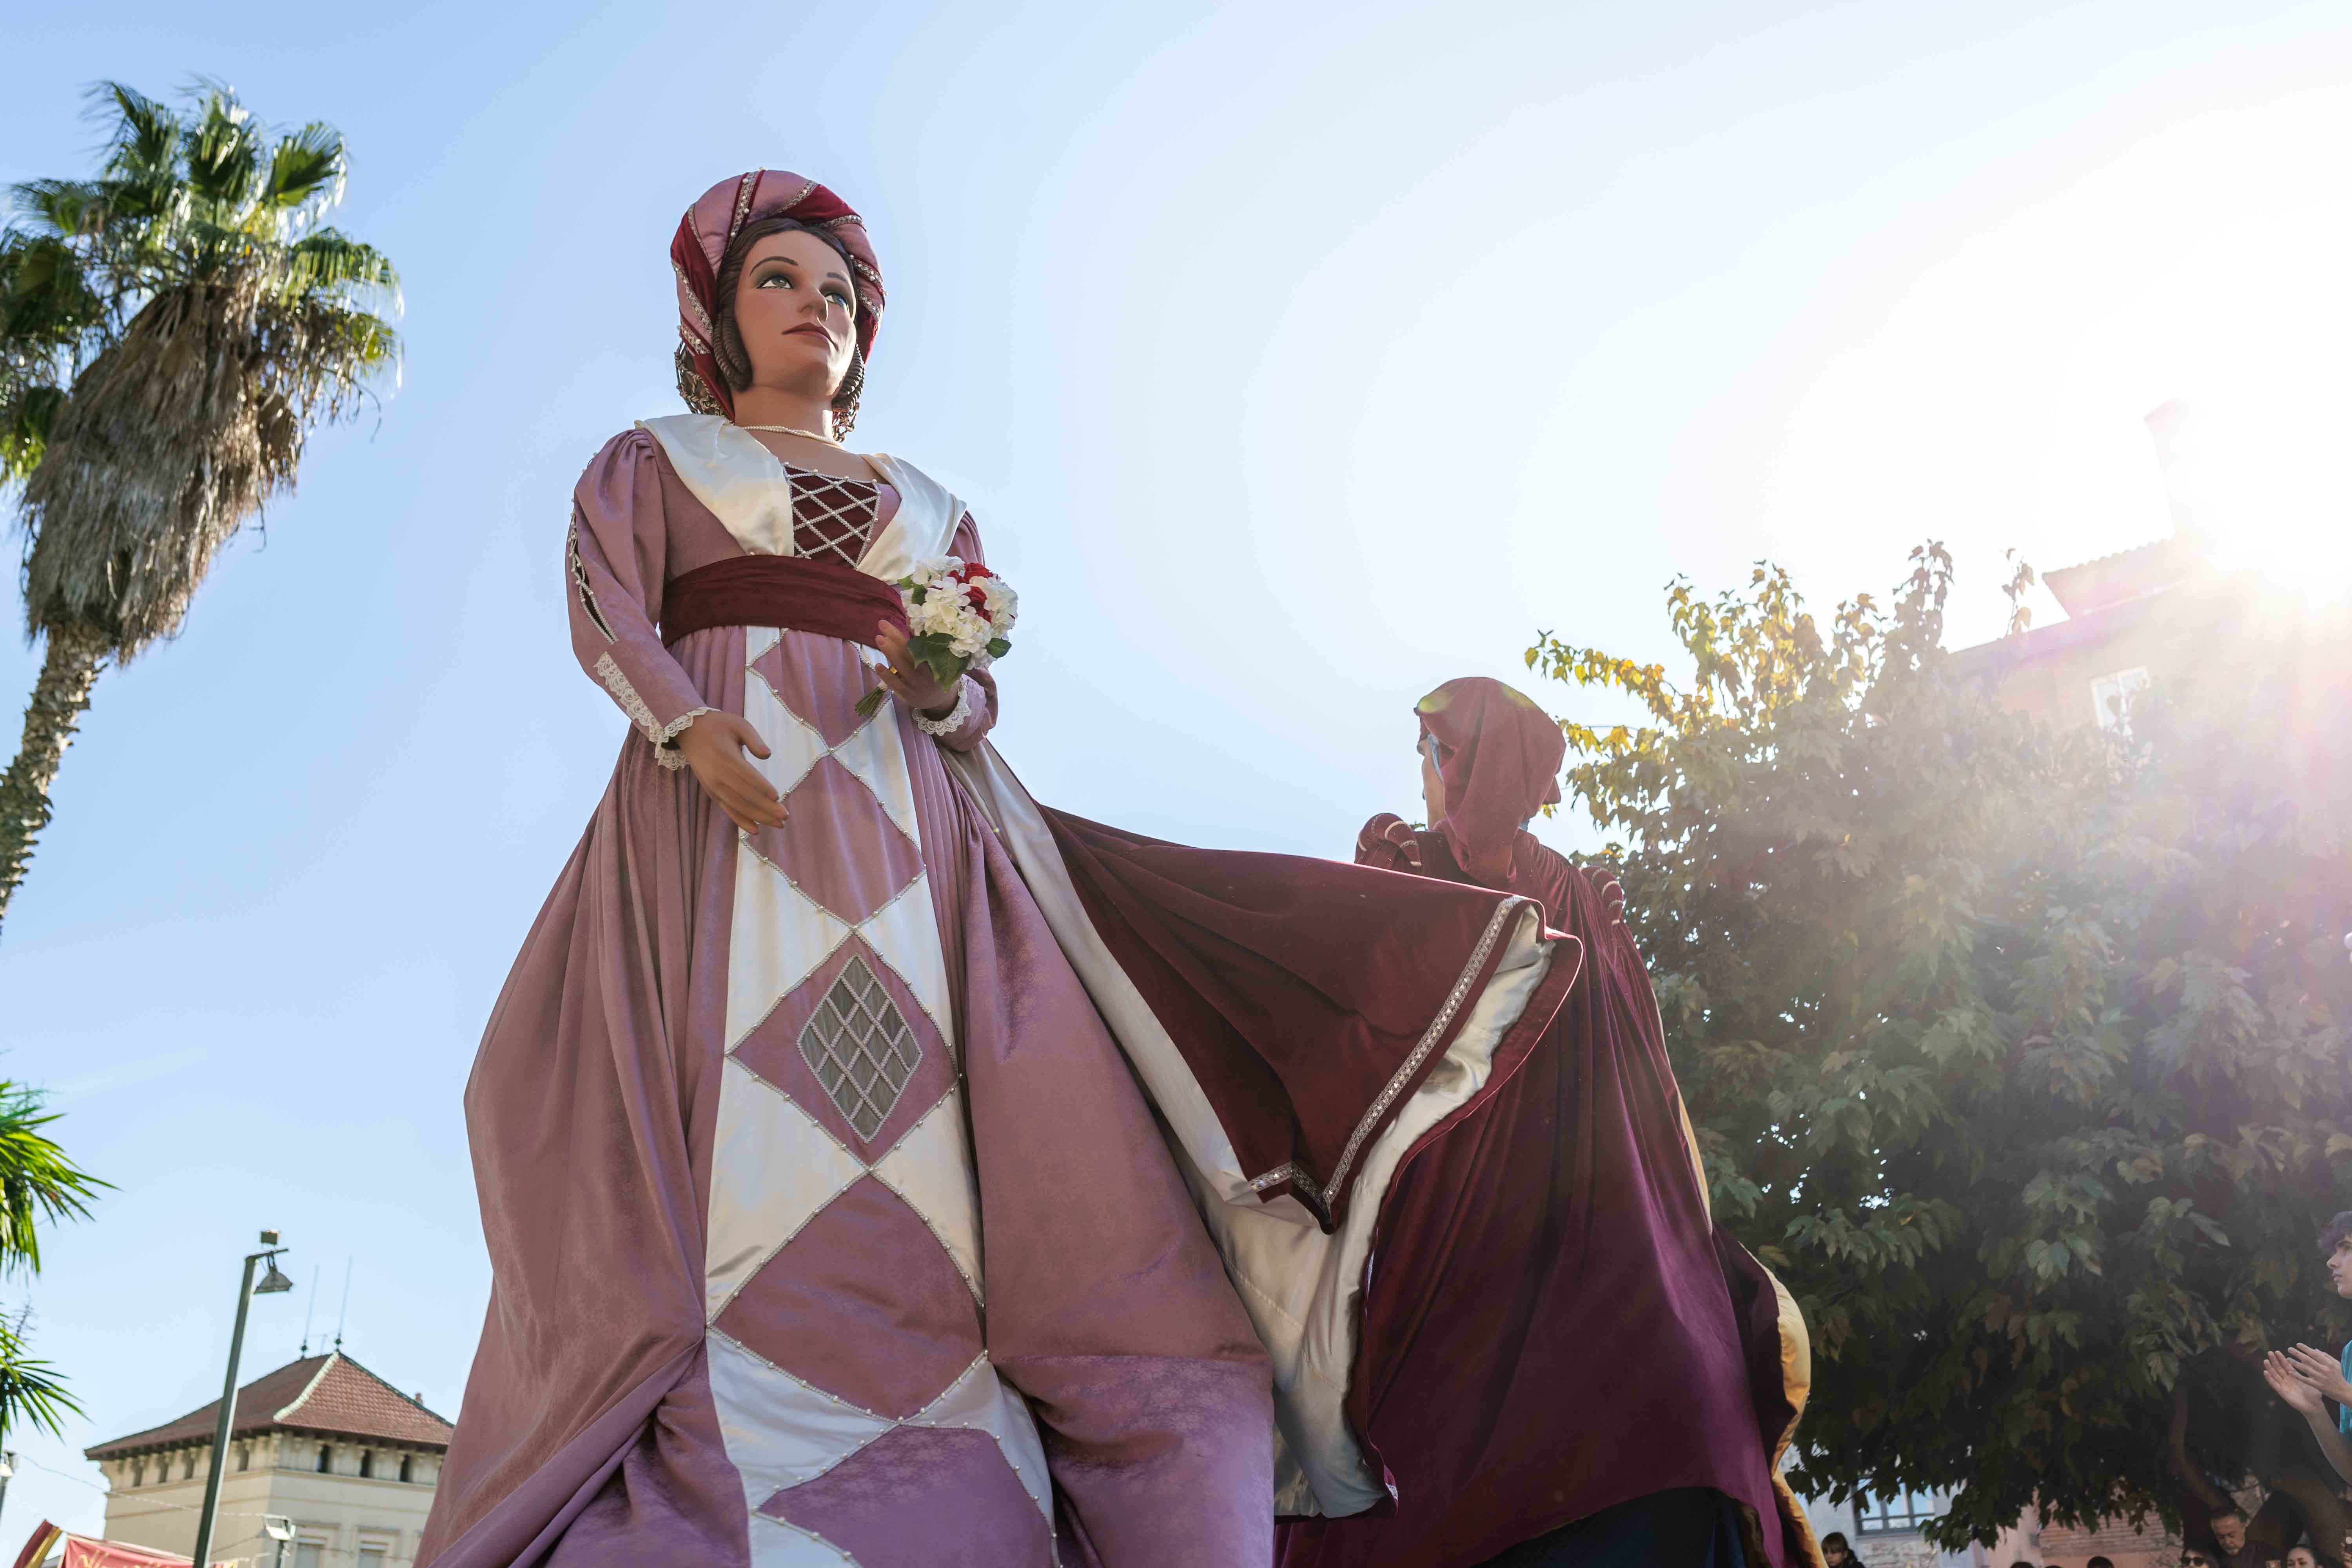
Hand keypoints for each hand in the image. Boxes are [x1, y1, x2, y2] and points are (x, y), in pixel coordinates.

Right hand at [674, 712, 786, 834]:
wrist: (690, 731)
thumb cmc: (719, 726)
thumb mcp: (738, 724)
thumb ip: (754, 739)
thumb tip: (767, 755)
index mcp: (726, 757)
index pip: (746, 776)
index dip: (762, 788)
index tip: (778, 797)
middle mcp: (718, 775)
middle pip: (744, 795)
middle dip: (766, 808)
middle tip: (785, 817)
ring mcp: (713, 786)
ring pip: (737, 806)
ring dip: (758, 817)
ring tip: (778, 825)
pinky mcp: (711, 792)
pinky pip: (727, 809)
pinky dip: (741, 820)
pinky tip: (756, 830)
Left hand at [873, 621, 959, 718]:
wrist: (939, 701)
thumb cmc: (933, 673)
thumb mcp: (934, 657)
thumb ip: (922, 640)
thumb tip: (909, 617)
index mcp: (937, 660)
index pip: (925, 642)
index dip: (915, 628)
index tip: (907, 614)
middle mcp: (929, 672)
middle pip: (911, 652)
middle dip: (896, 636)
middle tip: (882, 623)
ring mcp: (918, 684)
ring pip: (903, 666)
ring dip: (890, 652)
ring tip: (879, 638)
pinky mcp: (909, 694)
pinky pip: (897, 684)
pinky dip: (887, 675)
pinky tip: (878, 665)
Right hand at [2268, 1350, 2327, 1416]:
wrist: (2314, 1406)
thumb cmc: (2315, 1395)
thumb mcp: (2313, 1380)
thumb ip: (2309, 1372)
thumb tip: (2309, 1362)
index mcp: (2295, 1377)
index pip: (2286, 1366)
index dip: (2282, 1359)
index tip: (2277, 1352)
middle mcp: (2288, 1380)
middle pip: (2279, 1369)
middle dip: (2274, 1361)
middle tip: (2270, 1352)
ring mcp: (2284, 1386)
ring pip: (2275, 1375)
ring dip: (2270, 1368)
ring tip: (2266, 1360)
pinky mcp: (2282, 1392)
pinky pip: (2274, 1384)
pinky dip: (2269, 1378)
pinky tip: (2265, 1372)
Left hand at [2288, 1343, 2351, 1404]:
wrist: (2343, 1391)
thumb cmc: (2339, 1376)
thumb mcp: (2336, 1364)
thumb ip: (2326, 1356)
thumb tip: (2315, 1350)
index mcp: (2328, 1364)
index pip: (2315, 1354)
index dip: (2306, 1349)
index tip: (2297, 1344)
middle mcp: (2324, 1370)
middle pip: (2308, 1360)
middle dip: (2298, 1354)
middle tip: (2289, 1349)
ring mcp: (2321, 1378)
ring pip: (2306, 1369)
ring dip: (2295, 1363)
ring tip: (2287, 1359)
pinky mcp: (2318, 1386)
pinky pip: (2306, 1380)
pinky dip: (2298, 1376)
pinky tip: (2290, 1372)